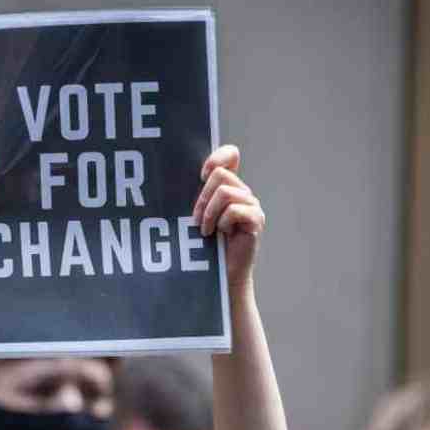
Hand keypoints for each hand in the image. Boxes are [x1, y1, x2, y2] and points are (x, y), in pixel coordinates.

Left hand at [192, 145, 264, 290]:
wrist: (221, 275)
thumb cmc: (205, 246)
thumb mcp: (197, 215)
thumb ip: (197, 195)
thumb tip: (173, 176)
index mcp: (230, 186)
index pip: (231, 154)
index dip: (217, 157)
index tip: (201, 175)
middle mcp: (243, 192)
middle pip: (221, 174)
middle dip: (203, 197)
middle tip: (197, 219)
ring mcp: (252, 205)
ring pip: (225, 192)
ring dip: (209, 212)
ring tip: (206, 230)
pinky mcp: (256, 220)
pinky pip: (234, 209)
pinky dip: (221, 222)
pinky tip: (219, 234)